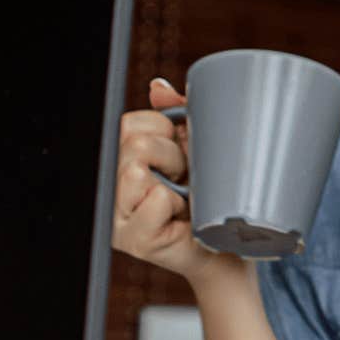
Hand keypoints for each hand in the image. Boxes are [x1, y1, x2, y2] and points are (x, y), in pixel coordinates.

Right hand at [112, 79, 241, 284]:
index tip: (182, 151)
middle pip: (133, 143)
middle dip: (173, 155)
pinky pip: (154, 199)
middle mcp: (111, 188)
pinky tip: (180, 219)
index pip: (130, 123)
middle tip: (187, 179)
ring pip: (136, 169)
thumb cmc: (210, 200)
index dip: (165, 131)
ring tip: (183, 199)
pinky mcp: (132, 239)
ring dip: (174, 180)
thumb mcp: (197, 150)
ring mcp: (117, 216)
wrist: (227, 250)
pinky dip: (175, 205)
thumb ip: (178, 117)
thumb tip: (158, 89)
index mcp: (123, 161)